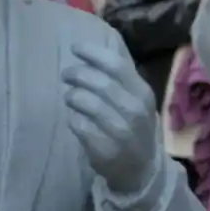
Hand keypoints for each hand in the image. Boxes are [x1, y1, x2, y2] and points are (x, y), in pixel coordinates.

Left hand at [64, 40, 160, 196]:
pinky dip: (73, 118)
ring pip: (85, 103)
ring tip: (70, 97)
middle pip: (98, 82)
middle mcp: (134, 110)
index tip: (74, 48)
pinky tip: (76, 118)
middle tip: (66, 74)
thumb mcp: (138, 99)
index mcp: (143, 93)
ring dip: (72, 96)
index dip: (92, 53)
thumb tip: (108, 41)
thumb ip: (123, 74)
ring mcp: (120, 131)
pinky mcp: (104, 149)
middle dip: (77, 74)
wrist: (141, 170)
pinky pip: (79, 125)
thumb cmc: (135, 127)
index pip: (116, 65)